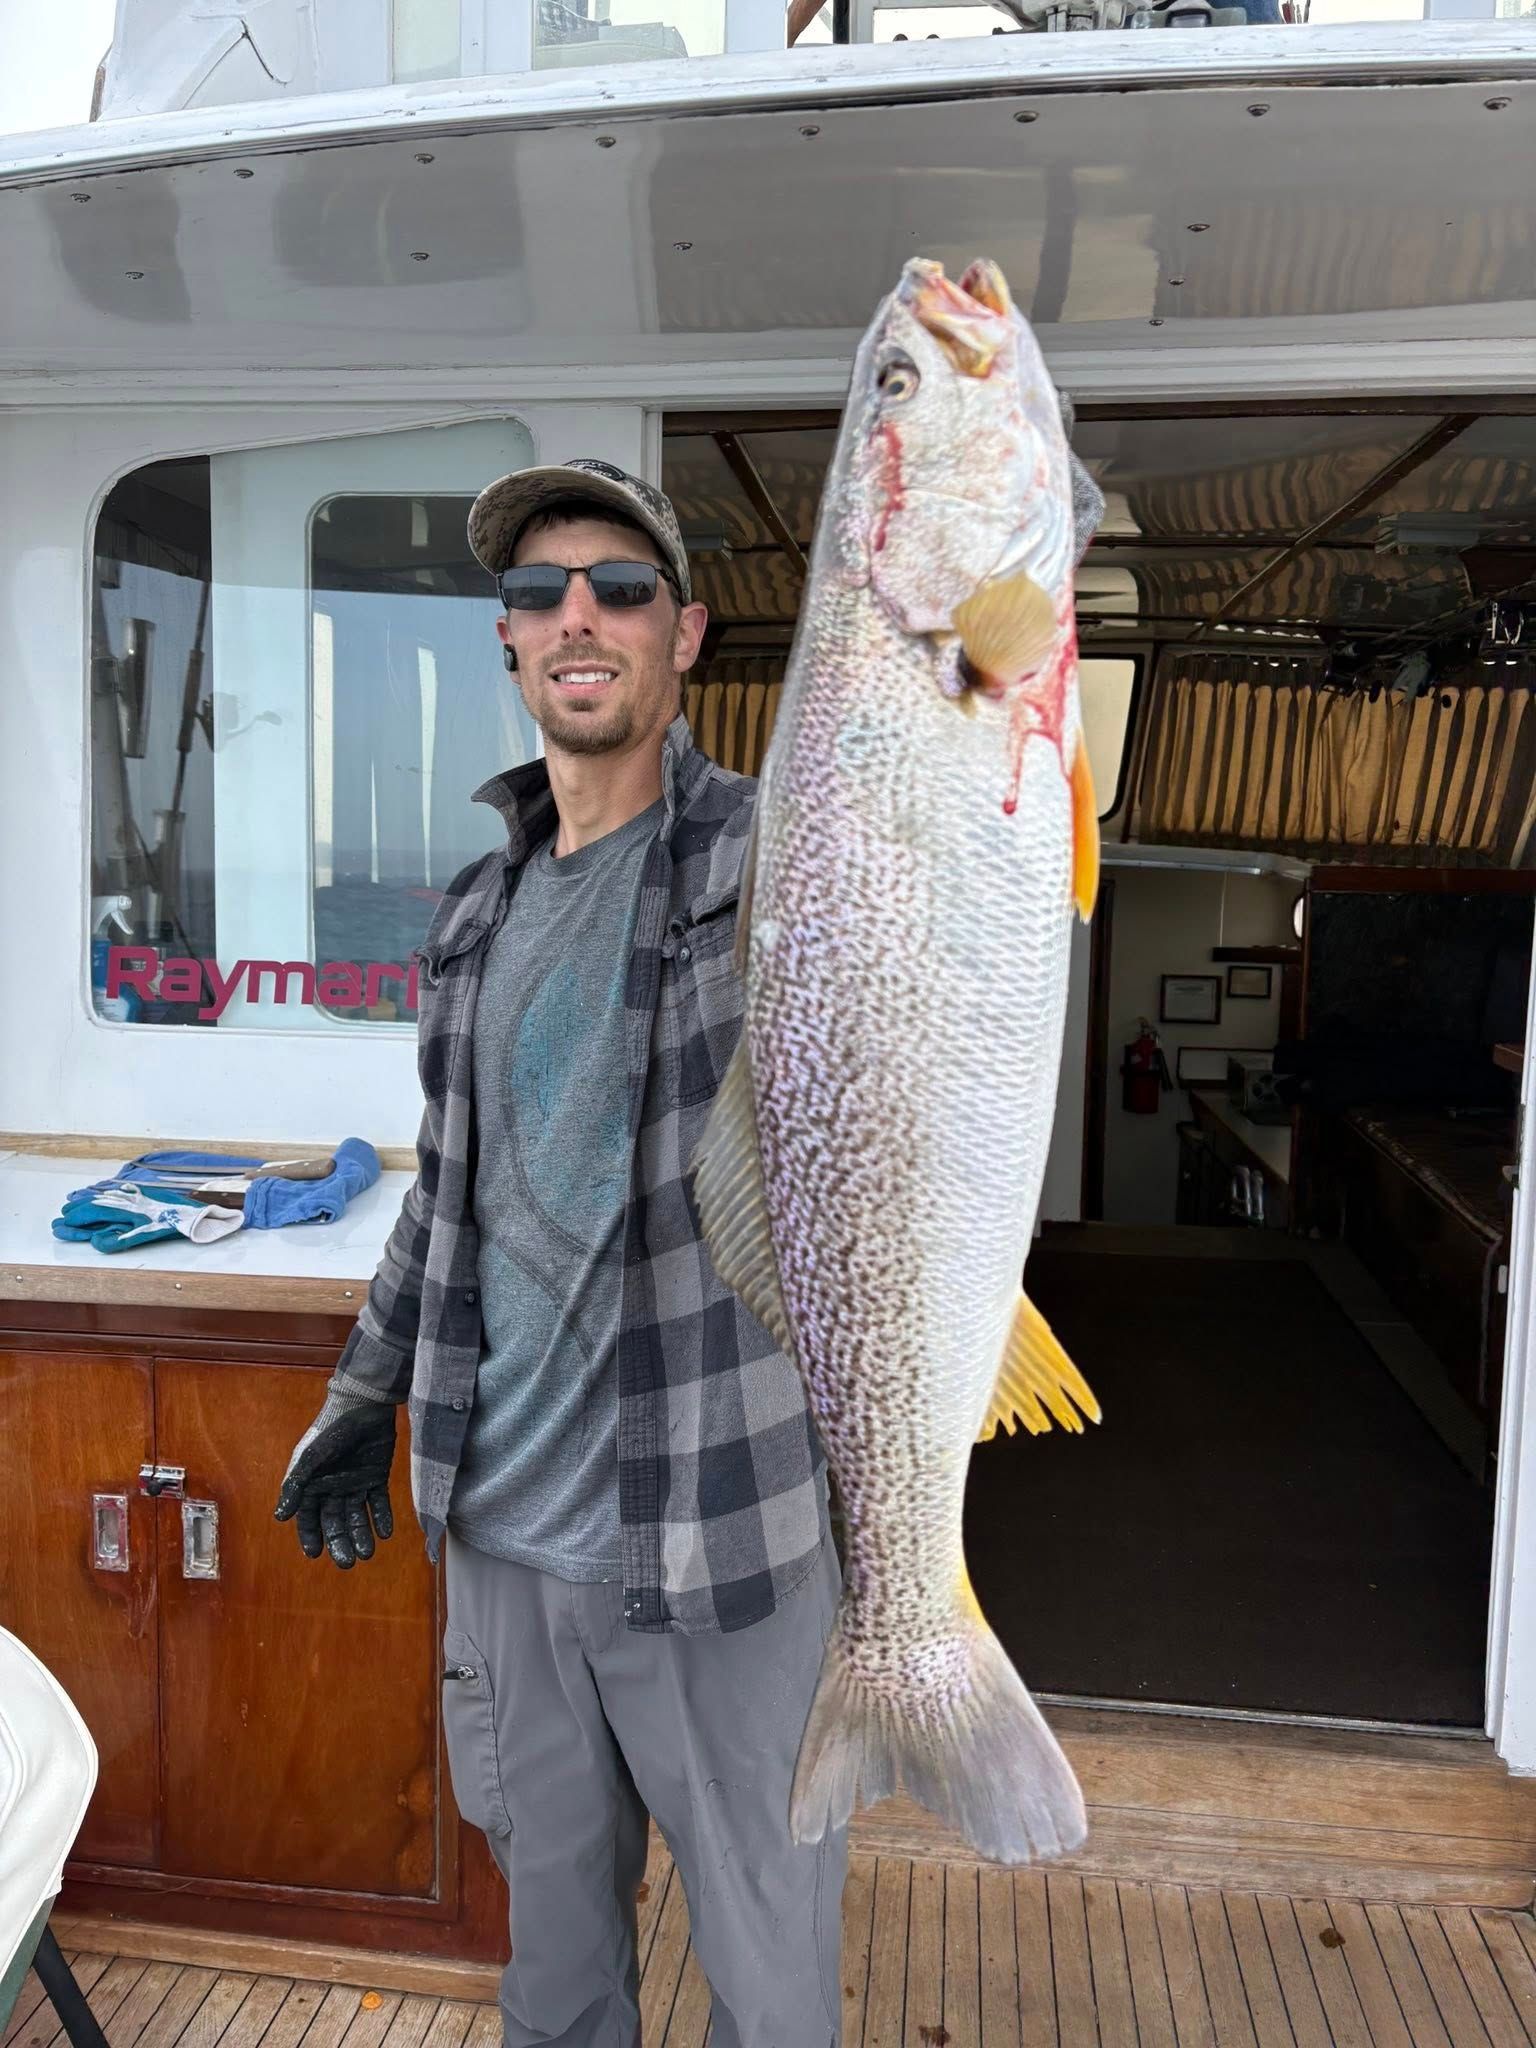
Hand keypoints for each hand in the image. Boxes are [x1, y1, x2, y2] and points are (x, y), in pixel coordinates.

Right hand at [274, 1405, 396, 1567]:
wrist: (363, 1405)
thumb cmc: (330, 1432)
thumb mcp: (309, 1459)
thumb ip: (296, 1487)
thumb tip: (280, 1518)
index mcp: (312, 1485)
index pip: (308, 1518)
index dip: (310, 1536)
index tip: (315, 1554)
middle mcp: (332, 1488)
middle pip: (334, 1522)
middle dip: (340, 1543)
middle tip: (348, 1562)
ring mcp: (355, 1483)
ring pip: (357, 1517)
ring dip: (361, 1535)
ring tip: (367, 1553)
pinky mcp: (376, 1477)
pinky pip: (378, 1503)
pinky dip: (381, 1518)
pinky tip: (385, 1533)